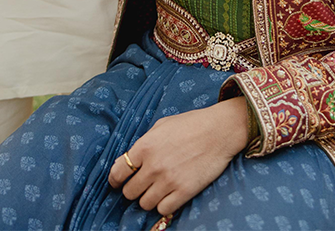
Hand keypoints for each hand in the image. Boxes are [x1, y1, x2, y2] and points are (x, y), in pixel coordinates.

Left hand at [108, 96, 249, 216]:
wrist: (219, 130)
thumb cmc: (190, 124)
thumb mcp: (161, 126)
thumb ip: (142, 143)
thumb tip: (124, 161)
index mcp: (145, 146)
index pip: (118, 172)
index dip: (115, 180)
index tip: (118, 182)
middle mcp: (153, 166)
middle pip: (129, 192)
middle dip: (133, 189)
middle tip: (142, 184)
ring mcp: (168, 181)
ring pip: (144, 203)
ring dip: (148, 198)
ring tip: (157, 189)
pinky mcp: (184, 192)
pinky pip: (162, 209)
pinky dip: (163, 205)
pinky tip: (169, 195)